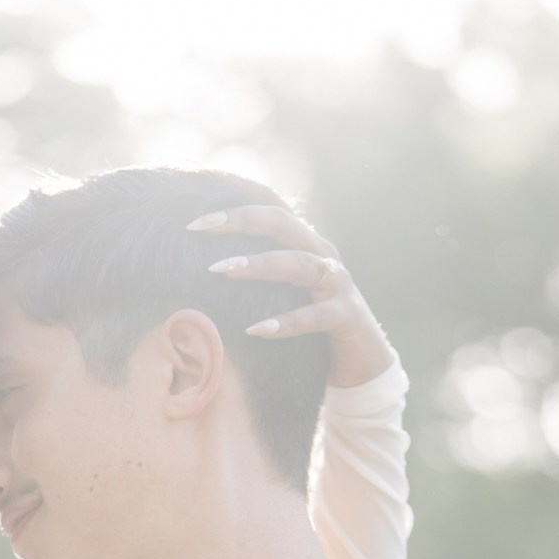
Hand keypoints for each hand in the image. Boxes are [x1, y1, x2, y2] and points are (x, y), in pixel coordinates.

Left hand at [188, 203, 393, 395]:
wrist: (362, 359)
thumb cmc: (310, 323)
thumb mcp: (281, 291)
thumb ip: (254, 272)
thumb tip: (202, 263)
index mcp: (304, 242)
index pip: (270, 206)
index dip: (235, 198)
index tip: (196, 204)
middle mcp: (322, 253)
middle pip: (280, 222)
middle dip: (238, 220)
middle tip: (196, 226)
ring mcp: (337, 282)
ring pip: (296, 264)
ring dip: (256, 264)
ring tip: (219, 270)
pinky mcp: (345, 315)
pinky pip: (313, 316)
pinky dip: (284, 322)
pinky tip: (254, 329)